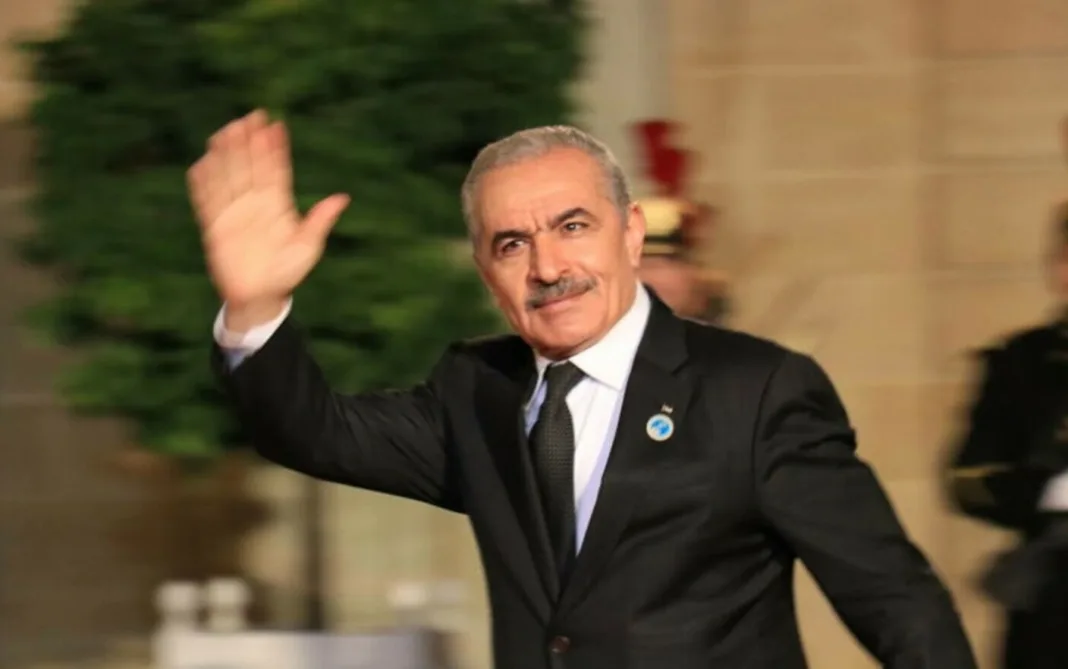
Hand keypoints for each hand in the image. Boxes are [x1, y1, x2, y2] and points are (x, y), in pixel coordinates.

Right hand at [187, 109, 349, 311]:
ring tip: (228, 130)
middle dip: (250, 142)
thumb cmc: (287, 272)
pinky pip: (207, 201)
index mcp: (278, 206)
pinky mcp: (215, 227)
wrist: (260, 297)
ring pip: (229, 177)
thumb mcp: (308, 247)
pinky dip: (205, 182)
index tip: (276, 125)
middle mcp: (255, 205)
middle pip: (250, 167)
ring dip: (227, 154)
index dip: (275, 149)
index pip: (276, 171)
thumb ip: (320, 221)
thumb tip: (342, 198)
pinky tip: (203, 162)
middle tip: (251, 117)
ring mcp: (234, 214)